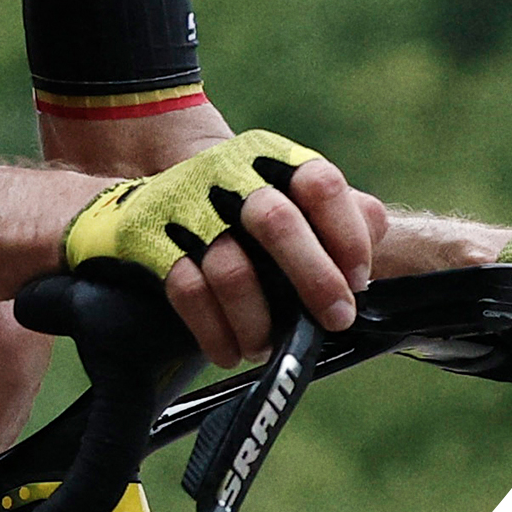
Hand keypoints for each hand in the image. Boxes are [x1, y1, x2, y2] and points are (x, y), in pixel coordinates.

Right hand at [55, 131, 388, 368]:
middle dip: (312, 278)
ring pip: (230, 267)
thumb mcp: (285, 193)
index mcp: (270, 159)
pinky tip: (228, 352)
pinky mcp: (146, 239)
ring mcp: (183, 205)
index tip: (357, 279)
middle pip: (275, 221)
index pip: (320, 184)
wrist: (139, 186)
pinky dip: (214, 331)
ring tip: (269, 346)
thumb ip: (339, 210)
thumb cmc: (237, 206)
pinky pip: (186, 292)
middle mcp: (226, 174)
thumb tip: (373, 236)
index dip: (347, 234)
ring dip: (258, 320)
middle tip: (334, 319)